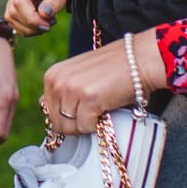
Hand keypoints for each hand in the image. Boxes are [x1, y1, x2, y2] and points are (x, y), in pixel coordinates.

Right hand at [3, 0, 91, 36]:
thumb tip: (42, 15)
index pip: (19, 1)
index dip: (30, 18)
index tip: (47, 26)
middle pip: (13, 10)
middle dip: (31, 24)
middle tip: (50, 25)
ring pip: (11, 16)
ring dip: (28, 27)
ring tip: (48, 23)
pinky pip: (15, 18)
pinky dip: (27, 26)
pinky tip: (43, 22)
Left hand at [38, 35, 166, 138]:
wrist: (138, 59)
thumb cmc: (113, 68)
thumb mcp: (79, 74)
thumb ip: (62, 90)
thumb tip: (47, 110)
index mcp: (53, 75)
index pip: (47, 110)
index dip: (65, 116)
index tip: (80, 111)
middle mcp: (57, 82)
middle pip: (56, 122)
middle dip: (74, 124)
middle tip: (92, 112)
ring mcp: (71, 90)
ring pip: (70, 127)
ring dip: (86, 124)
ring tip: (99, 107)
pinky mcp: (88, 100)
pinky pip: (85, 127)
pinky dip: (97, 124)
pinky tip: (106, 109)